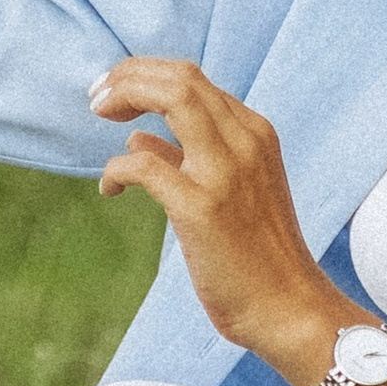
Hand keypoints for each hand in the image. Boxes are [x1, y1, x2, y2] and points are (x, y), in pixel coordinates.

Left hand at [90, 56, 339, 383]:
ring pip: (172, 97)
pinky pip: (145, 165)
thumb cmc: (257, 256)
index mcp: (255, 134)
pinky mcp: (203, 209)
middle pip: (180, 77)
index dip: (145, 76)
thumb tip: (138, 137)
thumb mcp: (231, 191)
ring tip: (99, 113)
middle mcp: (245, 142)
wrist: (289, 309)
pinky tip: (110, 190)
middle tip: (97, 96)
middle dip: (129, 75)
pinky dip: (117, 168)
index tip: (114, 91)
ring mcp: (226, 173)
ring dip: (125, 96)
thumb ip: (187, 158)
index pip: (192, 79)